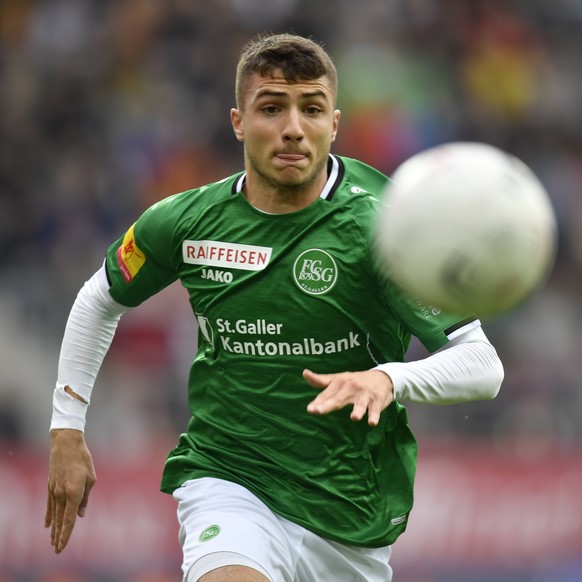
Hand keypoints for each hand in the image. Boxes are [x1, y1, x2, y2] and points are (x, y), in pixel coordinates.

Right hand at [45, 429, 95, 552]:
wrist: (66, 444)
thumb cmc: (83, 459)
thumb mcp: (91, 478)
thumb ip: (86, 498)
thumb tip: (81, 514)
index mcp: (74, 493)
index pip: (69, 519)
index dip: (66, 534)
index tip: (62, 546)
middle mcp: (61, 494)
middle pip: (60, 520)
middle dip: (58, 536)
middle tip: (57, 550)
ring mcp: (54, 490)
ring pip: (54, 514)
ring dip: (53, 528)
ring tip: (52, 541)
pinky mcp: (50, 486)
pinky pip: (49, 505)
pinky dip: (49, 515)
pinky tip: (46, 524)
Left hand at [303, 369, 393, 426]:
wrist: (382, 377)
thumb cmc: (355, 381)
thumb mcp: (338, 378)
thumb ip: (321, 380)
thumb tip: (304, 373)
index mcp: (340, 382)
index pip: (327, 394)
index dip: (318, 402)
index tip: (310, 410)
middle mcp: (351, 387)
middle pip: (339, 399)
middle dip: (329, 405)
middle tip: (318, 411)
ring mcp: (365, 394)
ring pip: (360, 404)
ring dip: (357, 411)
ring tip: (354, 418)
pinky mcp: (377, 400)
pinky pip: (375, 410)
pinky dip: (374, 416)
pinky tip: (372, 422)